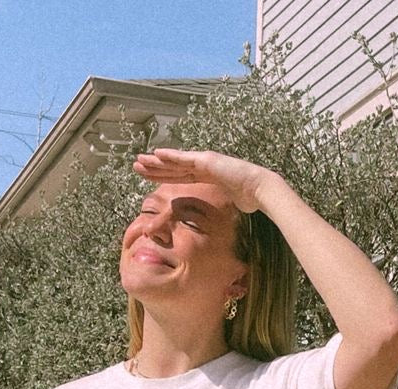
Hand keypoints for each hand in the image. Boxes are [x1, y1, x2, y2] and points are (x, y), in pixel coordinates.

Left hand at [132, 148, 275, 213]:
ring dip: (156, 161)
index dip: (164, 176)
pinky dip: (170, 156)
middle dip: (155, 167)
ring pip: (174, 162)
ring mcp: (205, 161)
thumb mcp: (228, 204)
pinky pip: (184, 159)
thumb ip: (220, 208)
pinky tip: (156, 154)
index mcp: (207, 176)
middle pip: (173, 167)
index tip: (150, 176)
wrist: (260, 189)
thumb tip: (219, 224)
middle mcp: (204, 166)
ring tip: (139, 160)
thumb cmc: (249, 198)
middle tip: (137, 165)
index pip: (180, 177)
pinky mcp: (207, 160)